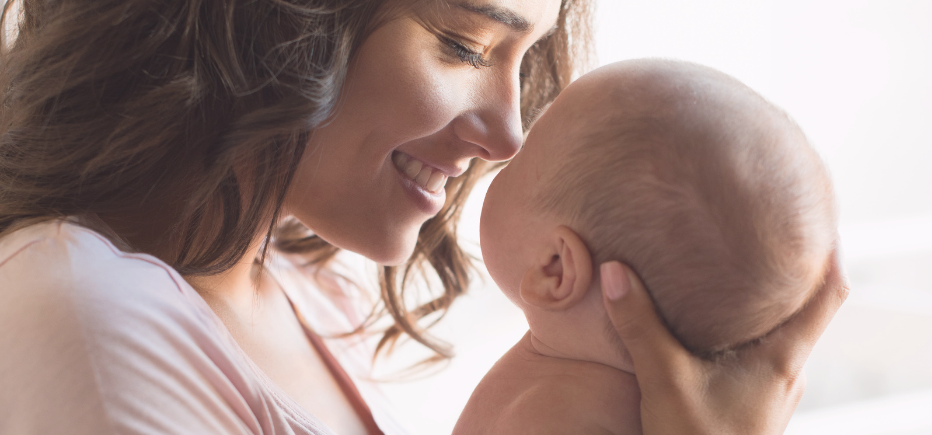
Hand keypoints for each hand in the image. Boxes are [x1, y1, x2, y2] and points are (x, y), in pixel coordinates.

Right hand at [599, 250, 848, 434]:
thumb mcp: (664, 380)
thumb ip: (640, 324)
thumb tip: (616, 271)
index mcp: (783, 359)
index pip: (830, 295)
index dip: (832, 252)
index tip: (819, 218)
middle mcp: (787, 371)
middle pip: (805, 310)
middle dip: (790, 272)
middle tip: (765, 232)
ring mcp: (772, 390)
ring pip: (779, 333)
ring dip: (765, 302)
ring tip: (737, 268)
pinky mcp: (752, 402)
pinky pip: (758, 353)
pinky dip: (744, 327)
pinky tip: (712, 321)